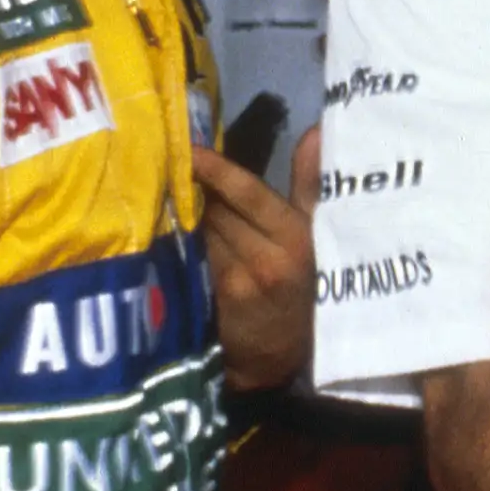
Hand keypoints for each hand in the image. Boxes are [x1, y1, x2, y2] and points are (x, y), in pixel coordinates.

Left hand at [197, 127, 317, 389]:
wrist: (281, 358)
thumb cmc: (302, 287)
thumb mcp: (317, 237)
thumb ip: (310, 185)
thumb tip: (316, 132)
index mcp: (297, 237)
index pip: (249, 193)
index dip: (217, 171)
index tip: (190, 149)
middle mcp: (269, 259)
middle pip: (216, 209)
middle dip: (198, 192)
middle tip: (174, 168)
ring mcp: (238, 282)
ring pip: (200, 233)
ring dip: (187, 218)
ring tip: (172, 201)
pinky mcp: (214, 302)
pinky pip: (191, 259)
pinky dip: (181, 245)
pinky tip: (172, 239)